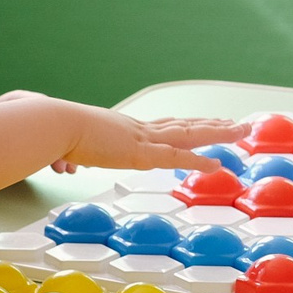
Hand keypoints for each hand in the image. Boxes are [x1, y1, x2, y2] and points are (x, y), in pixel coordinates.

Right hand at [48, 104, 246, 174]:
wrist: (50, 125)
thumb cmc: (53, 132)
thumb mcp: (64, 149)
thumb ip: (67, 159)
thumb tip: (64, 168)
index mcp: (123, 128)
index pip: (163, 126)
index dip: (186, 125)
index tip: (204, 123)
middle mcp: (138, 129)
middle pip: (184, 125)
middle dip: (212, 125)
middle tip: (236, 123)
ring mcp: (141, 139)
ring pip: (190, 135)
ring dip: (218, 133)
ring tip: (242, 130)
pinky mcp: (139, 153)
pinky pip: (176, 157)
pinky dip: (198, 160)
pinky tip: (218, 164)